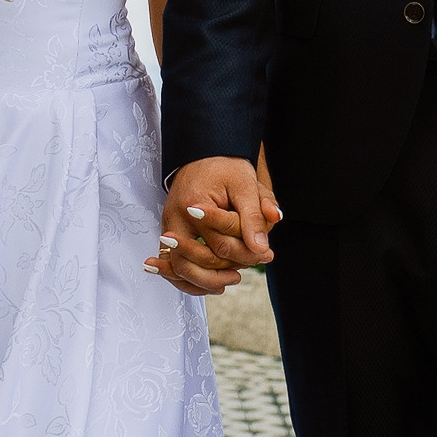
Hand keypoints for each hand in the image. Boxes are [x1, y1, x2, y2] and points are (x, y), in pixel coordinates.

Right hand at [148, 155, 282, 297]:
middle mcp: (175, 218)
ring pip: (180, 268)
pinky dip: (187, 278)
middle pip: (197, 260)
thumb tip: (261, 248)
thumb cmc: (226, 166)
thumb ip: (253, 216)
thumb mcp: (246, 186)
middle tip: (249, 270)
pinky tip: (207, 284)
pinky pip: (173, 264)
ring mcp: (169, 226)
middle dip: (225, 270)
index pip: (221, 244)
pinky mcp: (170, 231)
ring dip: (204, 281)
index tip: (267, 255)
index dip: (246, 254)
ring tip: (230, 281)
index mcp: (193, 205)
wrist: (204, 152)